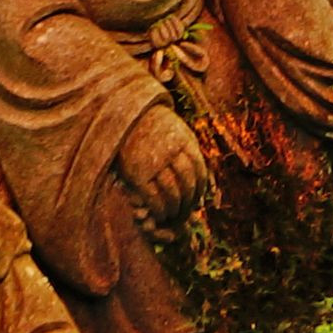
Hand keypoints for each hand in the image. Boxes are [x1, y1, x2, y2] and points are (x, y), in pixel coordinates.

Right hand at [115, 107, 211, 227]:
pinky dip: (159, 209)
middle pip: (187, 182)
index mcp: (183, 141)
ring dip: (175, 207)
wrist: (127, 118)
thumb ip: (192, 151)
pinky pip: (152, 197)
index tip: (198, 198)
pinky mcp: (137, 174)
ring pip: (171, 191)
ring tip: (174, 214)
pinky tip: (160, 214)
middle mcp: (169, 153)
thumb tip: (205, 177)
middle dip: (189, 200)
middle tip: (187, 210)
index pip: (199, 170)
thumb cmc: (158, 128)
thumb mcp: (179, 132)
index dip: (200, 188)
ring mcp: (153, 163)